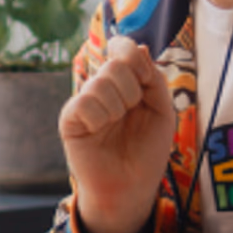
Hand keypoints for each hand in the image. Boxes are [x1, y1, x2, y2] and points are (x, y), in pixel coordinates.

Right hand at [59, 36, 175, 232]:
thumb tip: (141, 46)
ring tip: (115, 126)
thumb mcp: (162, 110)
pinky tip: (99, 131)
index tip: (144, 80)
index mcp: (124, 82)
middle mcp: (102, 87)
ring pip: (102, 83)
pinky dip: (100, 119)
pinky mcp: (70, 118)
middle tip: (130, 113)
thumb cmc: (146, 150)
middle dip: (133, 91)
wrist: (131, 186)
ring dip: (118, 108)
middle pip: (116, 64)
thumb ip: (154, 78)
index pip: (124, 48)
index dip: (134, 58)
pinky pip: (85, 102)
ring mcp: (84, 100)